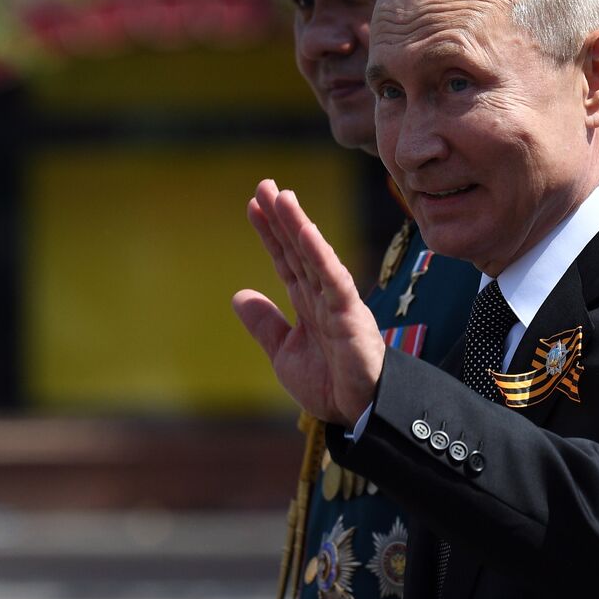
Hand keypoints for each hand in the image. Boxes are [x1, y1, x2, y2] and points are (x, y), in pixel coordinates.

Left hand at [232, 179, 385, 426]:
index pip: (285, 260)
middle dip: (281, 218)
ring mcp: (337, 302)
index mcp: (307, 304)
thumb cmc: (330, 384)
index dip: (269, 233)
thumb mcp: (284, 354)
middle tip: (264, 185)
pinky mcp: (350, 314)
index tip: (253, 205)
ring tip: (281, 196)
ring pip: (314, 256)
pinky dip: (320, 255)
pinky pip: (334, 279)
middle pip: (297, 250)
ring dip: (298, 226)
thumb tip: (240, 294)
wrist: (358, 413)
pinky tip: (307, 232)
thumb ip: (266, 324)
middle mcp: (322, 296)